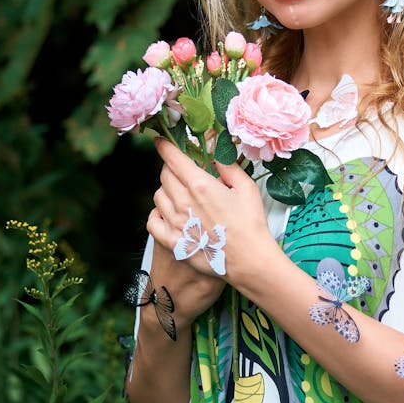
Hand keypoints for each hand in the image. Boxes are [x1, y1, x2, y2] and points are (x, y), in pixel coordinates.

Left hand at [147, 138, 275, 291]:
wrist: (249, 260)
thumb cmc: (251, 225)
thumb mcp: (247, 188)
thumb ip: (228, 167)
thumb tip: (216, 155)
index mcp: (201, 185)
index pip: (173, 159)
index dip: (165, 147)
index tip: (161, 142)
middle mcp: (183, 202)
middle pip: (165, 175)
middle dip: (171, 168)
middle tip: (183, 172)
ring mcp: (175, 223)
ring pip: (158, 196)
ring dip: (167, 191)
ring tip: (181, 195)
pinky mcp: (172, 242)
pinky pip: (152, 221)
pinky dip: (157, 214)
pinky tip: (167, 214)